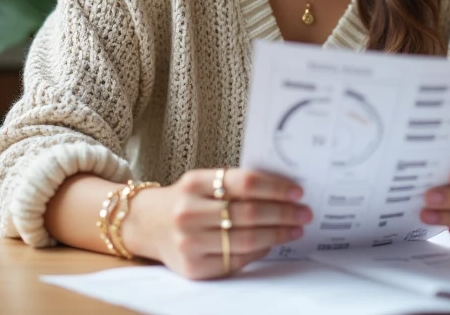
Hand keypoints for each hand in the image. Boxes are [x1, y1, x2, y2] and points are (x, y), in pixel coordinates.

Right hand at [125, 168, 311, 279]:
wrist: (146, 224)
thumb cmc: (184, 200)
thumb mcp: (202, 182)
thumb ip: (234, 184)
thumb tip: (283, 191)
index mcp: (194, 183)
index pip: (245, 182)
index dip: (276, 187)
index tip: (297, 191)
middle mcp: (189, 212)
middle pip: (249, 213)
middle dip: (283, 213)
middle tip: (304, 212)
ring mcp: (189, 242)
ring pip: (246, 240)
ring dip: (277, 234)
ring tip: (294, 229)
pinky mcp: (193, 267)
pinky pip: (236, 260)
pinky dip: (259, 251)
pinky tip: (271, 243)